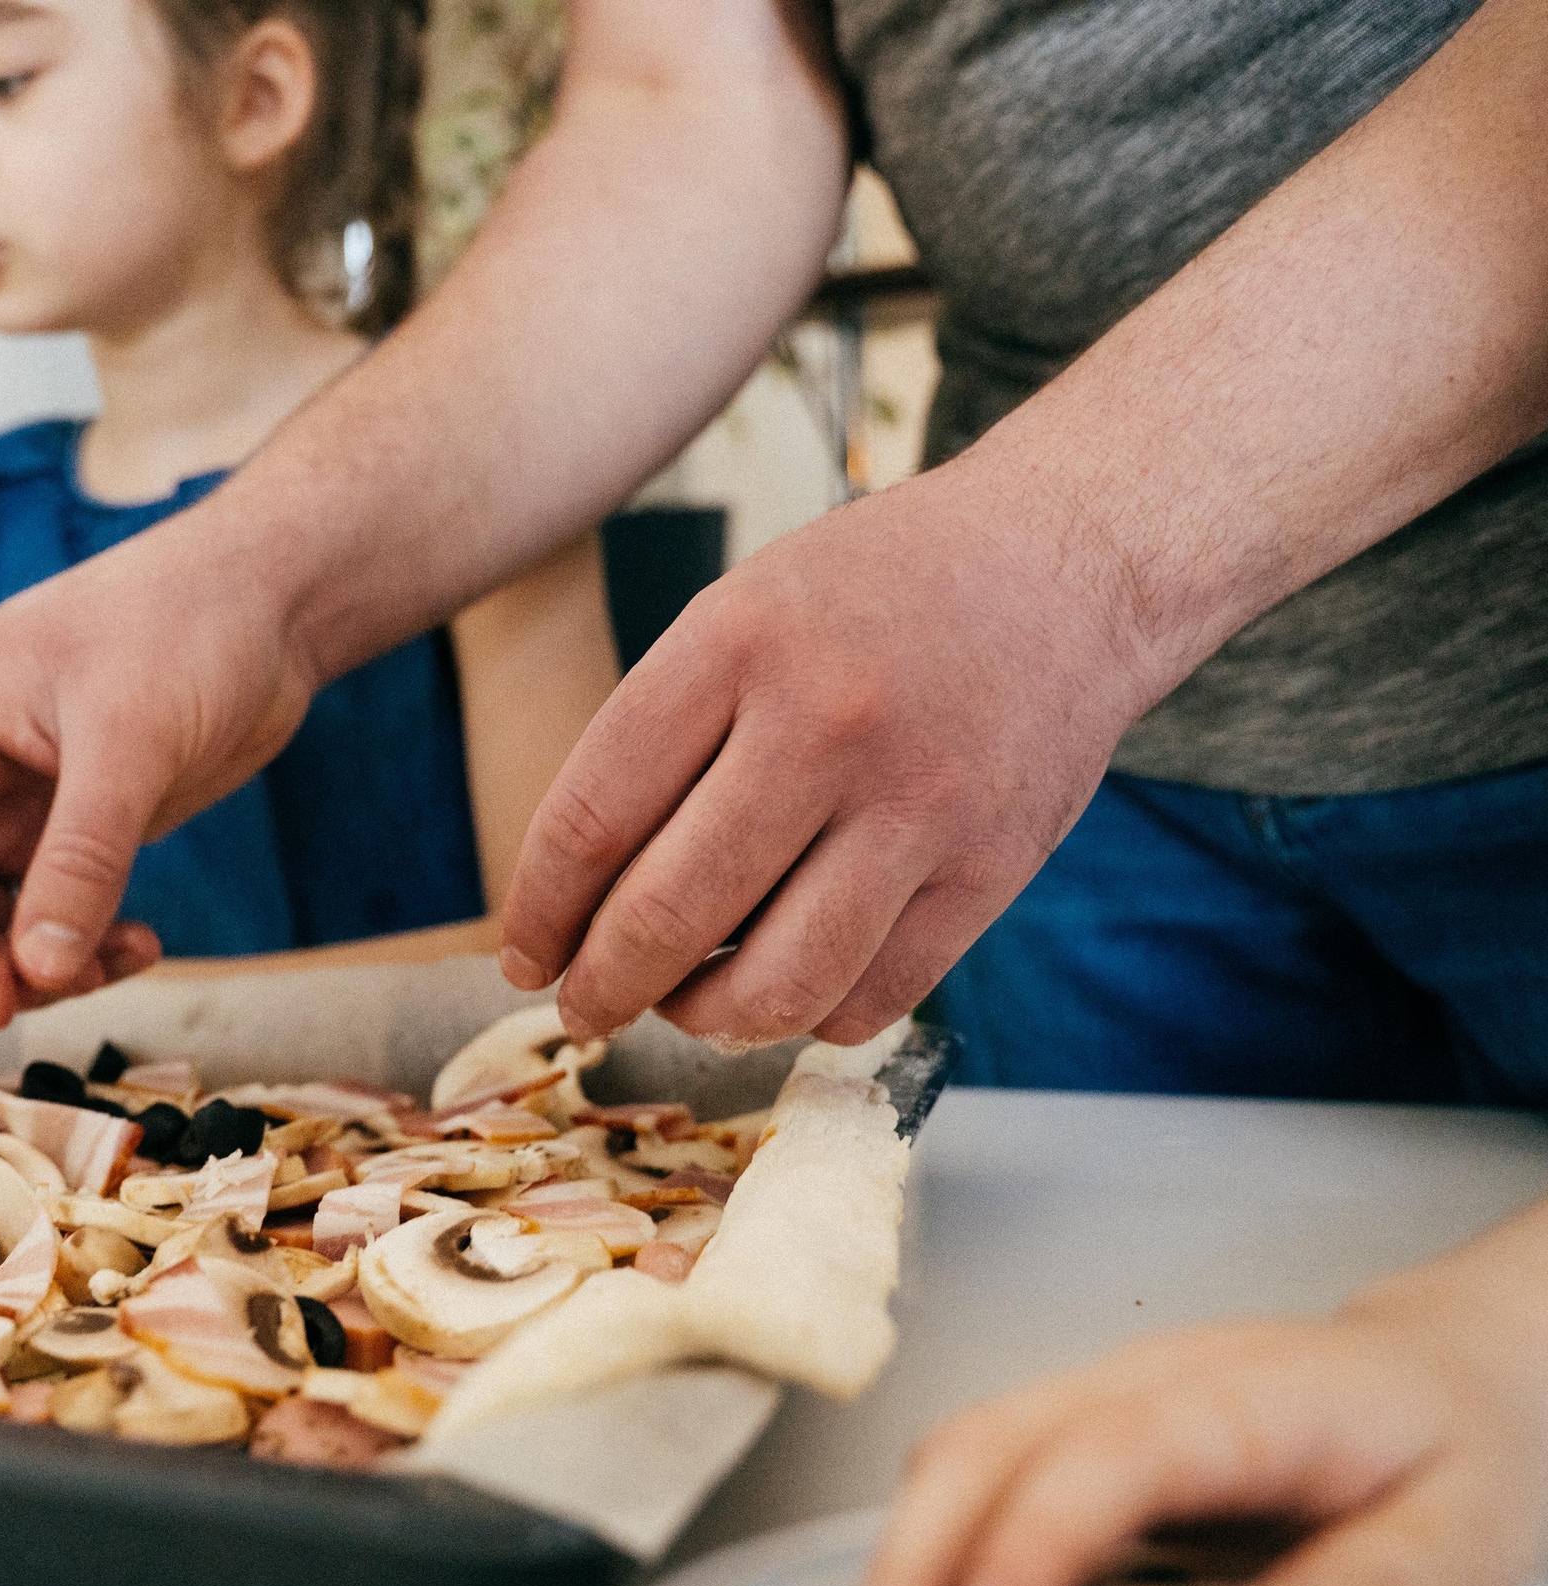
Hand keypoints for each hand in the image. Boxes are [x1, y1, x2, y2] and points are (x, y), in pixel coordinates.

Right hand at [0, 516, 319, 1024]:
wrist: (266, 601)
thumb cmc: (187, 625)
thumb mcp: (131, 741)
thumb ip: (81, 858)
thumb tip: (35, 972)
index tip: (0, 1000)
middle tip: (51, 993)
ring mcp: (6, 806)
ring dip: (32, 967)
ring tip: (120, 960)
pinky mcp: (63, 833)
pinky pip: (38, 919)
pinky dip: (76, 950)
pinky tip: (140, 944)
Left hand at [497, 458, 1160, 1046]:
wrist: (1069, 560)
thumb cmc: (875, 594)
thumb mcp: (743, 609)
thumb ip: (661, 735)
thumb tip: (578, 897)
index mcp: (737, 643)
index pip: (592, 814)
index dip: (539, 908)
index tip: (522, 953)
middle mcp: (827, 723)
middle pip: (670, 915)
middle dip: (602, 987)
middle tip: (583, 1007)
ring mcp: (920, 804)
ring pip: (775, 985)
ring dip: (703, 1020)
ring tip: (683, 1007)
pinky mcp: (991, 869)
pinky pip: (872, 998)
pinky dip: (809, 1016)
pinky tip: (784, 988)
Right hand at [841, 1302, 1547, 1585]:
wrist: (1440, 1378)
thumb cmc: (1443, 1457)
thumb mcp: (1446, 1551)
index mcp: (1258, 1392)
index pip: (1114, 1450)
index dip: (1035, 1542)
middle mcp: (1145, 1377)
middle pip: (989, 1441)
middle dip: (915, 1565)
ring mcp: (1090, 1396)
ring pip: (954, 1455)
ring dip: (898, 1566)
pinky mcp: (1064, 1437)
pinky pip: (966, 1482)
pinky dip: (921, 1559)